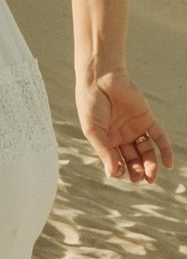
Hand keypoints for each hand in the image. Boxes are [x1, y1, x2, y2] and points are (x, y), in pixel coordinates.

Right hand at [81, 70, 171, 186]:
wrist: (100, 79)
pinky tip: (168, 164)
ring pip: (146, 151)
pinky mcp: (147, 119)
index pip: (116, 161)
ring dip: (150, 165)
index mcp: (107, 140)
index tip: (120, 172)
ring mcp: (135, 128)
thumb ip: (104, 151)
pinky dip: (165, 150)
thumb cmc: (90, 104)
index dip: (119, 169)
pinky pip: (159, 137)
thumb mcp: (94, 130)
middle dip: (136, 171)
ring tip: (151, 177)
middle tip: (138, 179)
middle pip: (133, 159)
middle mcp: (122, 136)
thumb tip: (113, 174)